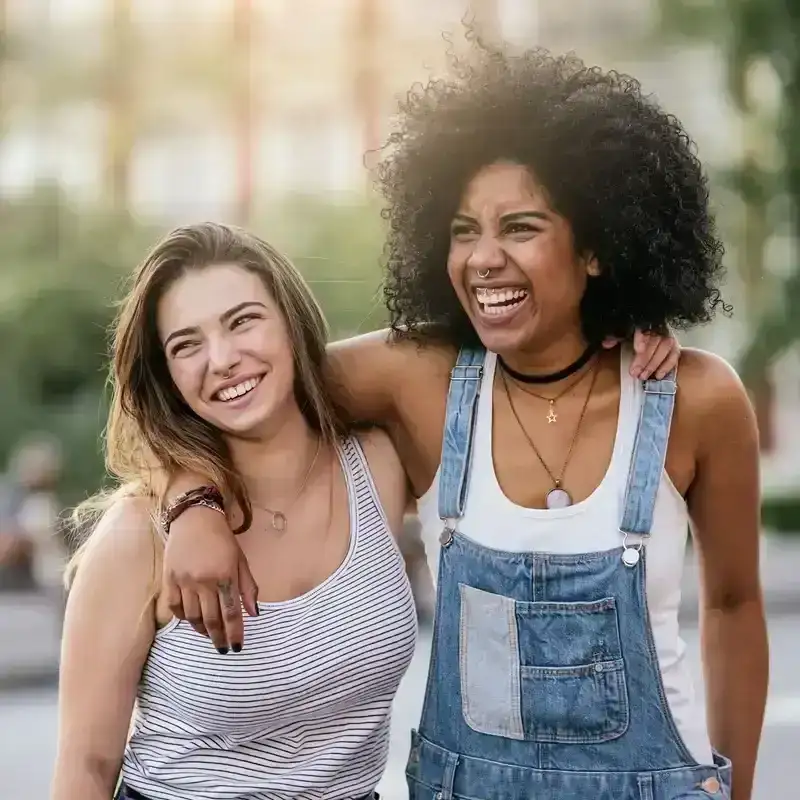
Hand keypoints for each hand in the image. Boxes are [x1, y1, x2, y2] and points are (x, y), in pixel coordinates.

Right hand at [162, 505, 258, 652]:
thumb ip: (248, 588)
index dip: (235, 633)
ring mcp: (184, 581)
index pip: (232, 613)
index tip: (237, 648)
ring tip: (209, 635)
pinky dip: (182, 617)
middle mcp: (204, 581)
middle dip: (218, 638)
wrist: (195, 518)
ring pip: (192, 616)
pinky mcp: (169, 578)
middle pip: (211, 619)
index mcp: (225, 575)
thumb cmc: (223, 540)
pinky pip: (174, 607)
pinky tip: (191, 620)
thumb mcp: (241, 561)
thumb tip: (254, 614)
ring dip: (201, 630)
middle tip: (222, 649)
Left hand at [602, 329, 679, 379]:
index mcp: (645, 323)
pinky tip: (658, 375)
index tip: (637, 349)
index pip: (645, 328)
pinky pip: (675, 356)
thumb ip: (615, 337)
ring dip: (654, 364)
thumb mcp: (622, 334)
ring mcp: (669, 337)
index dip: (642, 338)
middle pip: (655, 341)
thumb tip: (606, 343)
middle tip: (635, 372)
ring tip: (643, 376)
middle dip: (644, 359)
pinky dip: (667, 366)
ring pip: (665, 349)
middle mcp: (659, 328)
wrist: (648, 335)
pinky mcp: (675, 347)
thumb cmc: (633, 335)